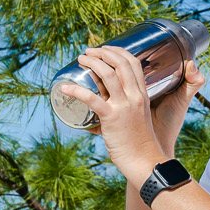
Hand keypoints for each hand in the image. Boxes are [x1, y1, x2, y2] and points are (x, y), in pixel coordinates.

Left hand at [59, 47, 200, 183]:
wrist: (144, 160)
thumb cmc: (138, 142)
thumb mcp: (135, 117)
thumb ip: (120, 107)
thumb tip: (98, 103)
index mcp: (142, 94)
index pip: (133, 63)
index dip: (118, 51)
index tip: (105, 49)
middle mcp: (134, 96)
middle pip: (120, 64)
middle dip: (102, 52)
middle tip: (88, 52)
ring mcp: (124, 106)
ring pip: (108, 75)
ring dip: (92, 63)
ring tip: (80, 59)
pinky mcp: (111, 118)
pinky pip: (92, 99)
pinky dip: (76, 90)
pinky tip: (65, 87)